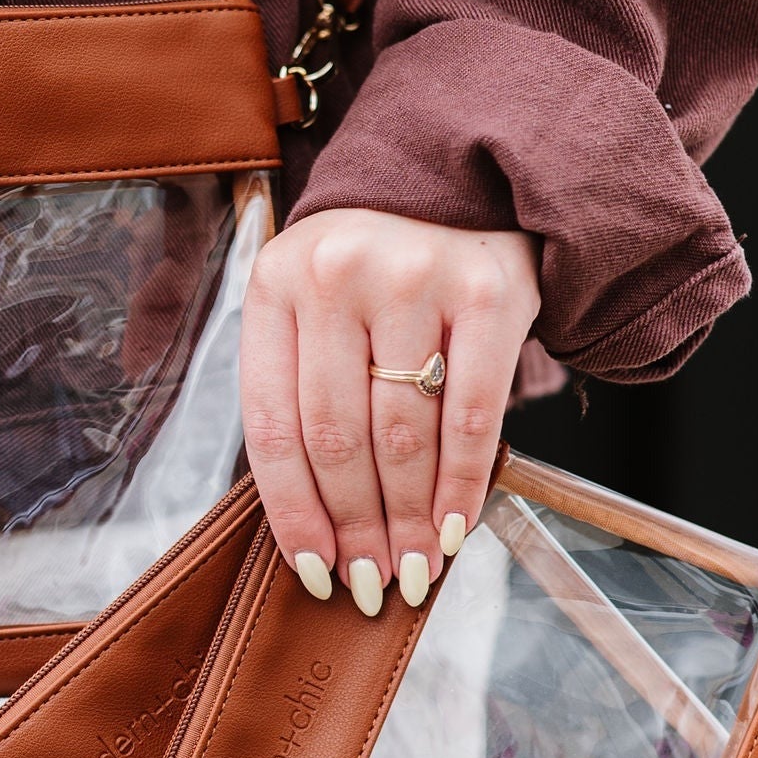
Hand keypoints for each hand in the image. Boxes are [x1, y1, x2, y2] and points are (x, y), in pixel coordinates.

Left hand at [241, 206, 540, 612]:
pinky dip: (461, 483)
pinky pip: (470, 413)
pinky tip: (455, 525)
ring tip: (414, 567)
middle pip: (336, 438)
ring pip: (401, 433)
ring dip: (407, 519)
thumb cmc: (371, 263)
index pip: (271, 424)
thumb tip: (304, 518)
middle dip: (354, 527)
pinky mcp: (486, 292)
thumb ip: (294, 382)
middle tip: (370, 582)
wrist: (457, 175)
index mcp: (275, 286)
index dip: (291, 511)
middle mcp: (335, 277)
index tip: (312, 569)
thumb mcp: (307, 297)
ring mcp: (412, 280)